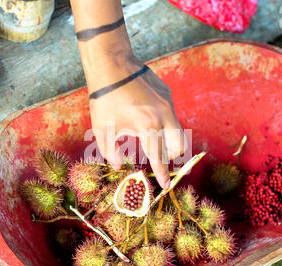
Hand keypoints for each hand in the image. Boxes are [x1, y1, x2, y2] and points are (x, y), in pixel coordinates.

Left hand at [89, 56, 186, 188]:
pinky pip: (170, 114)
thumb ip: (110, 152)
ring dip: (167, 139)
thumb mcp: (102, 129)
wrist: (111, 64)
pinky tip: (145, 115)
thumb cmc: (104, 98)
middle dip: (171, 156)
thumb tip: (119, 165)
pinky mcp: (167, 94)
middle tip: (159, 159)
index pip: (159, 157)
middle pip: (179, 145)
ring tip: (148, 136)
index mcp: (148, 127)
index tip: (166, 186)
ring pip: (177, 129)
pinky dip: (163, 122)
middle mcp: (163, 116)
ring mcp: (168, 103)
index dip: (162, 174)